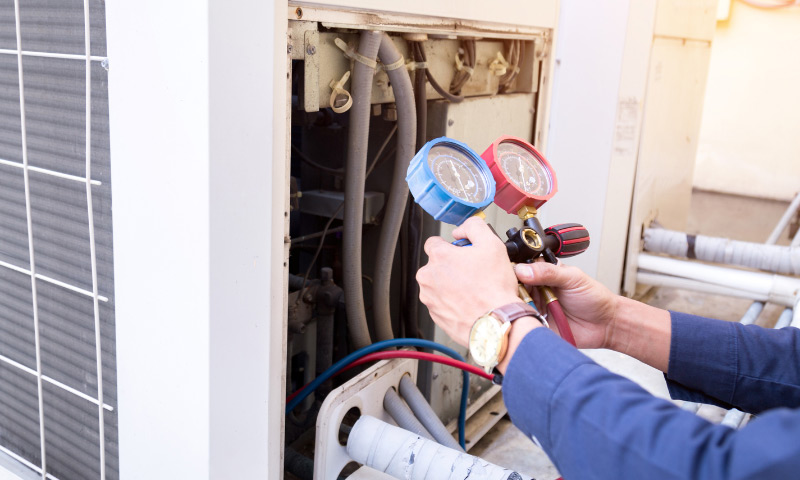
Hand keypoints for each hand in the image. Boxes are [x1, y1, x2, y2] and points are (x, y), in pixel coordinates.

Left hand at [416, 217, 522, 346]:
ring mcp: (430, 298)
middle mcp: (428, 277)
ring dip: (451, 284)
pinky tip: (470, 302)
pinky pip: (442, 303)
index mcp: (438, 257)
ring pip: (438, 284)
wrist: (495, 323)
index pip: (433, 242)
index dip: (450, 245)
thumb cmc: (494, 288)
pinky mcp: (435, 315)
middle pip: (436, 264)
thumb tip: (462, 229)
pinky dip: (452, 302)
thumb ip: (473, 227)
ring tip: (473, 289)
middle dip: (452, 266)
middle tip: (473, 272)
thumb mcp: (492, 244)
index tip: (461, 252)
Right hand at [514, 262, 618, 349]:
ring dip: (516, 307)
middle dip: (511, 290)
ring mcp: (535, 308)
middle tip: (515, 293)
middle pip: (513, 288)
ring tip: (522, 307)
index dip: (513, 271)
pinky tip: (524, 320)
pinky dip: (521, 322)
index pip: (520, 268)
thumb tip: (523, 270)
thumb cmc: (594, 298)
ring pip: (515, 306)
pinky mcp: (536, 325)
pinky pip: (523, 324)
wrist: (606, 325)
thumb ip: (548, 272)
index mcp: (543, 274)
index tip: (509, 275)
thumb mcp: (573, 278)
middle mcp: (536, 290)